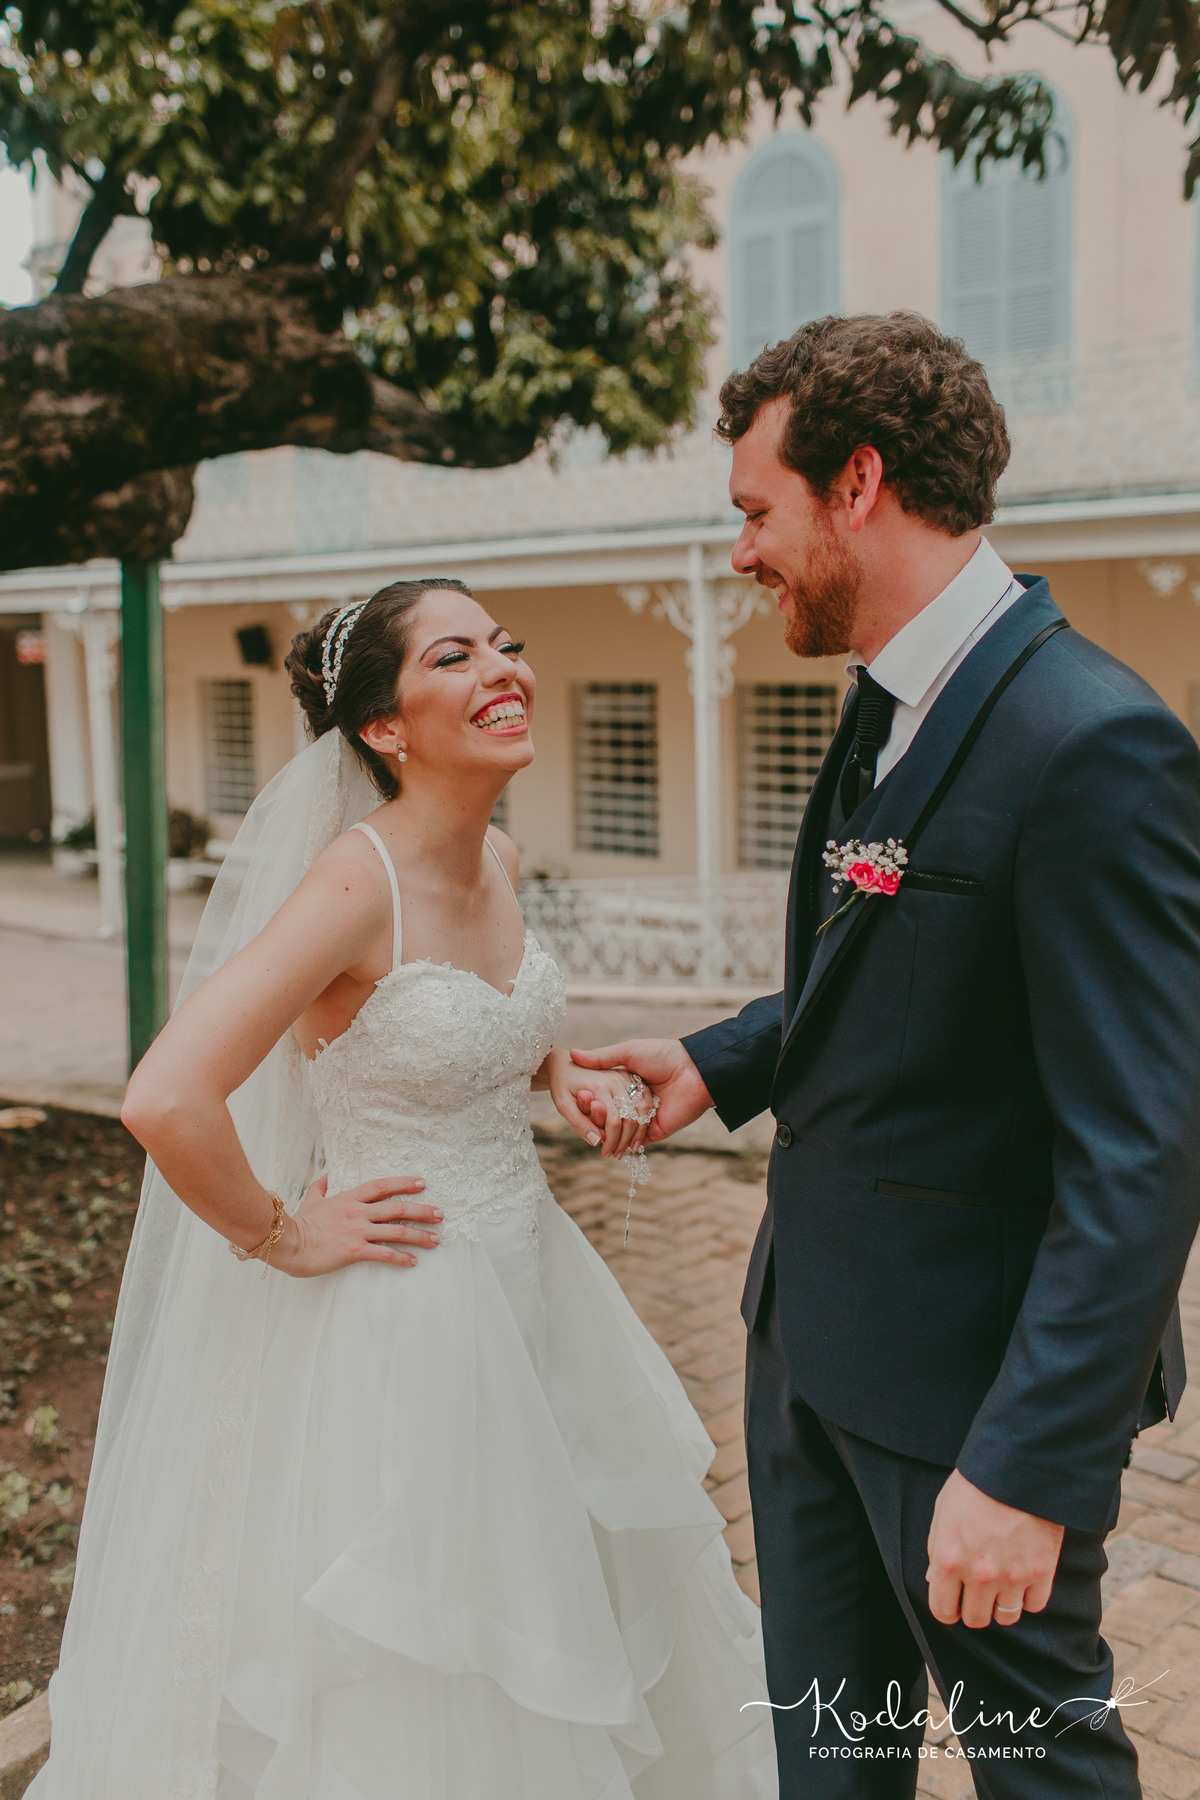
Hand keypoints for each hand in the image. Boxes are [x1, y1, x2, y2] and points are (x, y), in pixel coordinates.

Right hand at [272, 1174, 442, 1277]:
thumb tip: (325, 1174)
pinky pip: (384, 1254)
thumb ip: (320, 1186)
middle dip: (422, 1211)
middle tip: (440, 1214)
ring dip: (419, 1236)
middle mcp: (358, 1212)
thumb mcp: (311, 1200)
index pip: (383, 1186)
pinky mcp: (355, 1251)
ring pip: (396, 1231)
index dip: (404, 1184)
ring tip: (435, 1240)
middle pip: (398, 1208)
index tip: (422, 1184)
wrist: (287, 1242)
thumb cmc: (298, 1223)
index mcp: (349, 1198)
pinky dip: (401, 1258)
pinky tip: (412, 1261)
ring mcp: (357, 1231)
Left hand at [543, 1049, 652, 1158]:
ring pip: (642, 1110)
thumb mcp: (563, 1105)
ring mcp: (626, 1076)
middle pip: (631, 1117)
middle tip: (618, 1155)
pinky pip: (645, 1099)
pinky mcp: (631, 1075)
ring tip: (630, 1147)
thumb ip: (579, 1123)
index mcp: (599, 1086)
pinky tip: (637, 1131)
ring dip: (639, 1132)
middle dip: (626, 1141)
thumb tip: (597, 1143)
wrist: (567, 1064)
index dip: (612, 1142)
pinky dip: (645, 1117)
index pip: (613, 1122)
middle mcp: (616, 1079)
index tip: (606, 1154)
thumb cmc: (562, 1086)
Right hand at [569, 1039, 712, 1142]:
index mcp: (629, 1083)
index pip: (604, 1097)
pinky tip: (607, 1140)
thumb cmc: (663, 1055)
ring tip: (594, 1125)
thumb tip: (572, 1054)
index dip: (590, 1099)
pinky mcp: (656, 1131)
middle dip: (595, 1116)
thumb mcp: (629, 1052)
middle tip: (585, 1110)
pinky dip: (623, 1142)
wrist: (693, 1070)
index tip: (578, 1095)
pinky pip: (636, 1142)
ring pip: (620, 1131)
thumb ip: (602, 1057)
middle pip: (610, 1116)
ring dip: (606, 1131)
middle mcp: (636, 1102)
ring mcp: (646, 1118)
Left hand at [926, 1469, 1063, 1628]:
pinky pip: (1034, 1605)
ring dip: (1002, 1605)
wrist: (1019, 1467)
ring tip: (1002, 1583)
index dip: (947, 1610)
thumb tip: (934, 1579)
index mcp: (949, 1560)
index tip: (954, 1603)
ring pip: (1006, 1617)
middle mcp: (979, 1575)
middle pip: (976, 1619)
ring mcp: (1012, 1576)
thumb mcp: (943, 1511)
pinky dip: (1029, 1596)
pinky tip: (1024, 1577)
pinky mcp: (1041, 1572)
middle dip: (974, 1609)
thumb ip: (937, 1549)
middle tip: (979, 1592)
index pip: (943, 1610)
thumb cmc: (976, 1484)